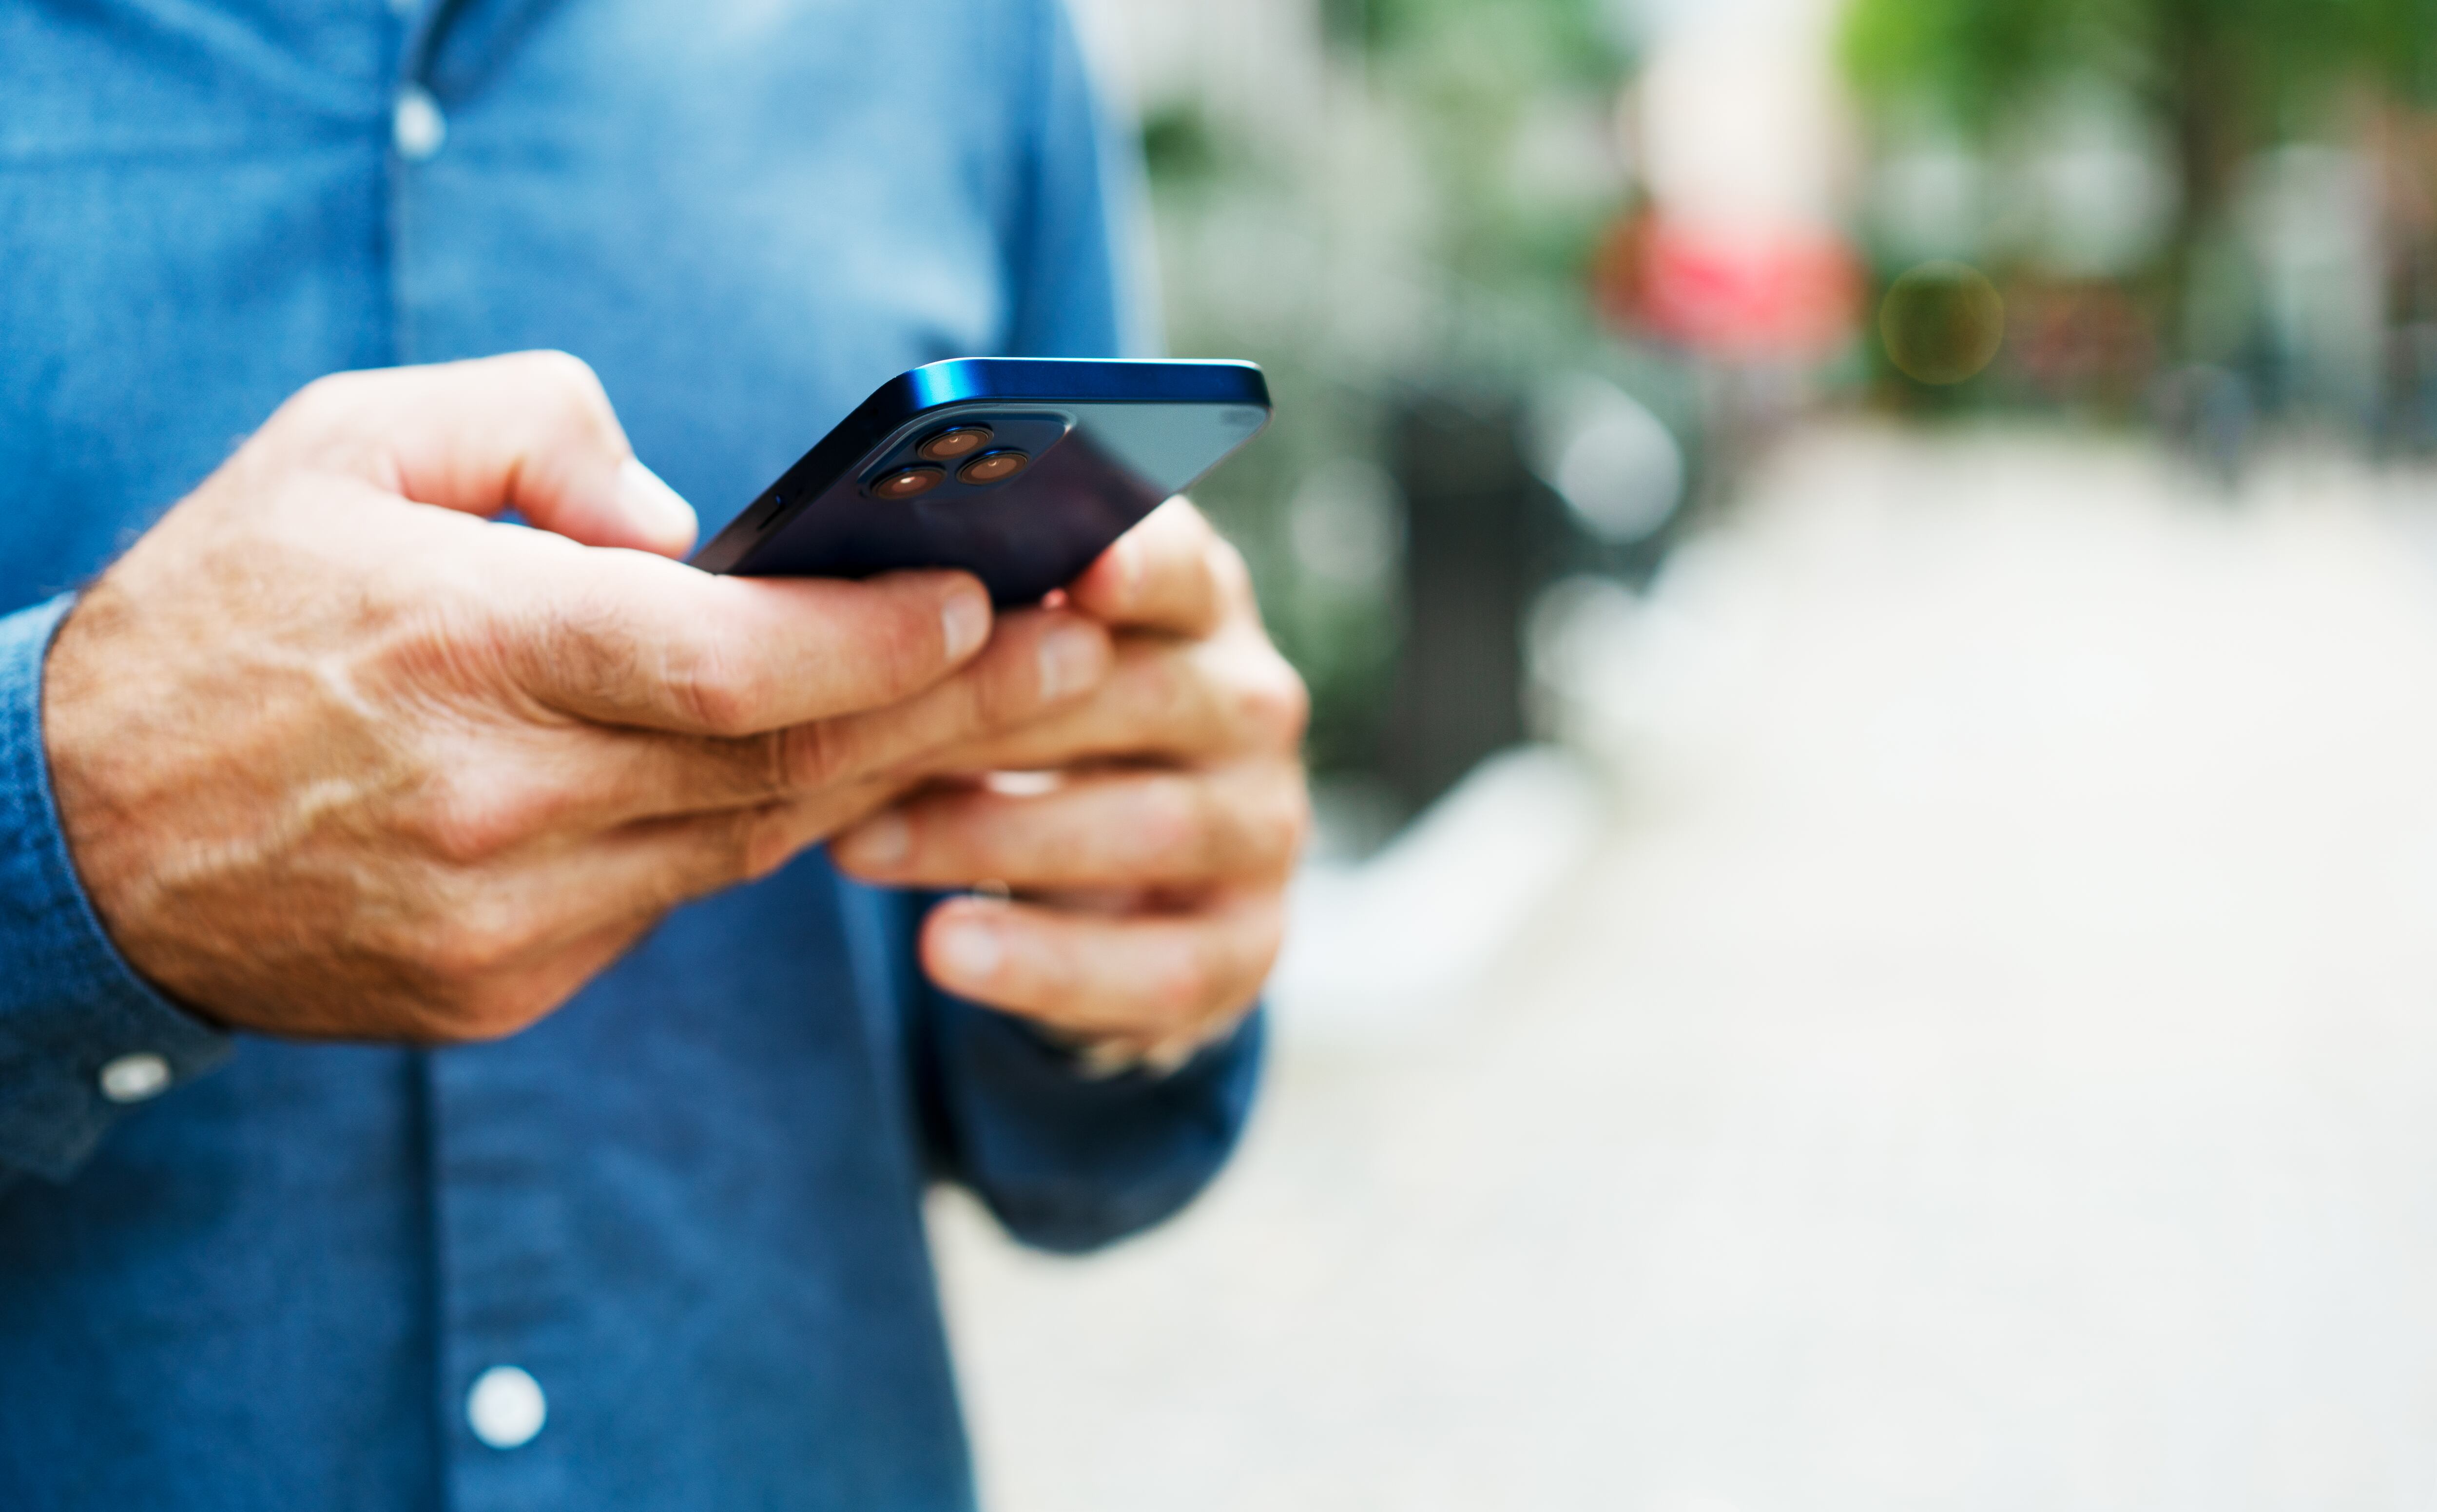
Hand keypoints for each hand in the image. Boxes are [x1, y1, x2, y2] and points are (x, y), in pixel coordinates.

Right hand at [45, 353, 1112, 1043]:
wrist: (73, 832)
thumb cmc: (225, 610)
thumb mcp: (344, 444)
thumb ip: (534, 432)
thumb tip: (687, 523)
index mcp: (463, 649)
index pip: (730, 664)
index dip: (879, 641)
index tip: (989, 601)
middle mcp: (497, 803)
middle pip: (780, 766)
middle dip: (950, 712)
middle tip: (1078, 656)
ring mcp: (504, 920)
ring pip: (747, 845)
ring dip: (879, 777)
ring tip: (989, 709)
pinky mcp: (499, 989)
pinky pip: (668, 902)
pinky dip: (747, 832)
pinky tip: (824, 777)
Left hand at [831, 500, 1309, 1069]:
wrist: (1114, 895)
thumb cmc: (1034, 736)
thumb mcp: (1012, 667)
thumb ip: (975, 624)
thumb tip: (856, 601)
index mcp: (1198, 607)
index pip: (1183, 569)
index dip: (1137, 566)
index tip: (1077, 571)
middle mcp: (1251, 706)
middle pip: (1146, 696)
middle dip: (994, 717)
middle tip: (855, 734)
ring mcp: (1263, 826)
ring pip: (1152, 828)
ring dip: (993, 838)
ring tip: (858, 847)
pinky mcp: (1248, 942)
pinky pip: (1162, 964)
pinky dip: (1046, 962)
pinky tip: (942, 948)